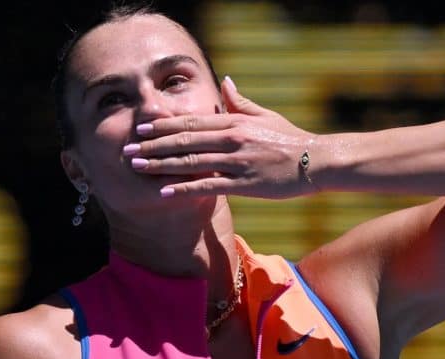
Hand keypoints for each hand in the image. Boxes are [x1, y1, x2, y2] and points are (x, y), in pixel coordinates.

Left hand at [127, 76, 317, 199]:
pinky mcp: (245, 184)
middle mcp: (231, 139)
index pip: (190, 123)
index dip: (162, 125)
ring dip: (160, 165)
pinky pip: (209, 185)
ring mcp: (237, 161)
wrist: (316, 161)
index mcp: (234, 122)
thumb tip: (225, 81)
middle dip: (152, 145)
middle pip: (184, 141)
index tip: (140, 127)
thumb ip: (240, 101)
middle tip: (127, 148)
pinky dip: (185, 188)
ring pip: (191, 162)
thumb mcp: (265, 115)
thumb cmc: (291, 139)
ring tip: (137, 166)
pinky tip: (165, 191)